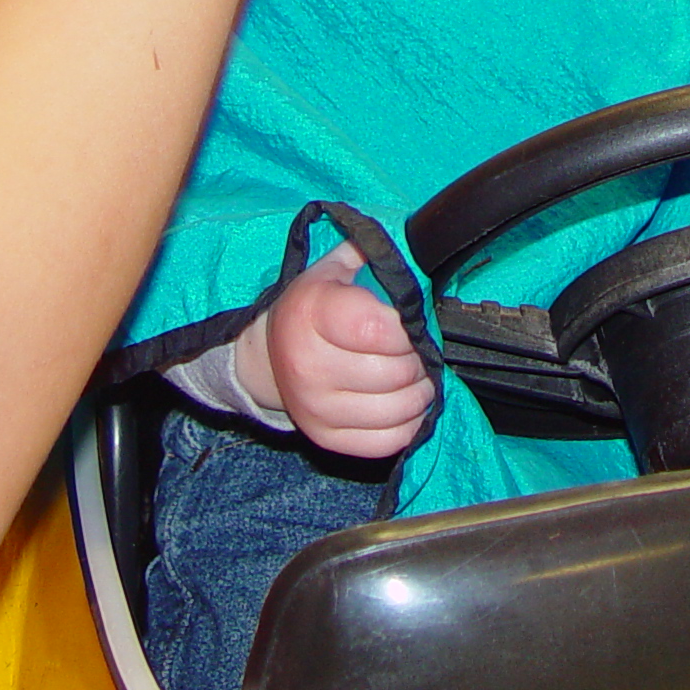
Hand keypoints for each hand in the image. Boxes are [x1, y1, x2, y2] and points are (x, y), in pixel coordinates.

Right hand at [235, 244, 434, 457]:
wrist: (268, 354)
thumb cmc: (314, 305)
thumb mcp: (336, 267)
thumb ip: (375, 255)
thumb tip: (420, 247)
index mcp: (311, 313)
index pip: (381, 329)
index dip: (409, 328)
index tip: (409, 323)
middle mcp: (308, 365)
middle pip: (395, 373)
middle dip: (420, 360)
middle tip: (418, 350)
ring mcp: (315, 407)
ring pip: (397, 411)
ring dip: (421, 393)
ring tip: (417, 376)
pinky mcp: (325, 438)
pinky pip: (388, 441)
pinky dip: (409, 424)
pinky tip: (405, 403)